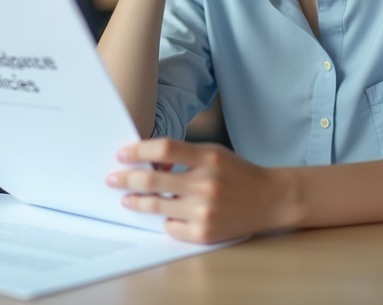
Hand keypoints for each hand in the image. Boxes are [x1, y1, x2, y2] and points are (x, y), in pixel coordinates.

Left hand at [106, 138, 296, 243]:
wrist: (270, 199)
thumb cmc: (238, 174)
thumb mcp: (214, 154)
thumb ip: (184, 157)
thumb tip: (147, 163)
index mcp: (209, 158)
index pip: (165, 149)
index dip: (139, 150)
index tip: (122, 153)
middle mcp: (206, 184)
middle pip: (153, 180)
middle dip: (126, 178)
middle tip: (112, 178)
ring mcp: (205, 211)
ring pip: (157, 206)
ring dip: (136, 201)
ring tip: (126, 198)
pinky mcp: (204, 232)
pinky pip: (170, 226)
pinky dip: (164, 219)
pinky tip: (164, 214)